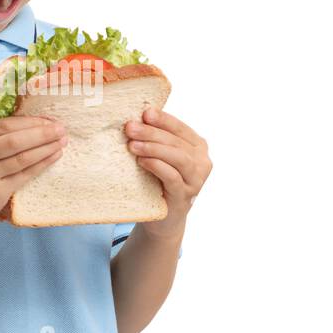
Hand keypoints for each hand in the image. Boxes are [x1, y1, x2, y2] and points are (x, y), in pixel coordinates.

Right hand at [0, 116, 67, 238]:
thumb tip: (28, 126)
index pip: (5, 124)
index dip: (30, 121)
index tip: (48, 119)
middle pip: (16, 139)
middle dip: (43, 133)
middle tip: (61, 128)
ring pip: (23, 157)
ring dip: (46, 148)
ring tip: (62, 141)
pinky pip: (24, 175)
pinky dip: (42, 165)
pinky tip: (53, 157)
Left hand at [123, 107, 211, 238]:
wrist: (162, 219)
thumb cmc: (159, 182)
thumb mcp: (160, 157)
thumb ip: (156, 139)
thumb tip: (135, 119)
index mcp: (198, 147)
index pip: (180, 128)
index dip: (163, 119)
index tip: (145, 113)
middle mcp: (202, 162)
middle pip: (177, 142)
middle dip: (152, 132)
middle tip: (131, 128)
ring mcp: (196, 180)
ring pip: (178, 158)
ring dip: (154, 148)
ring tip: (133, 145)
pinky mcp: (184, 196)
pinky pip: (173, 177)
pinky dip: (157, 166)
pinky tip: (142, 161)